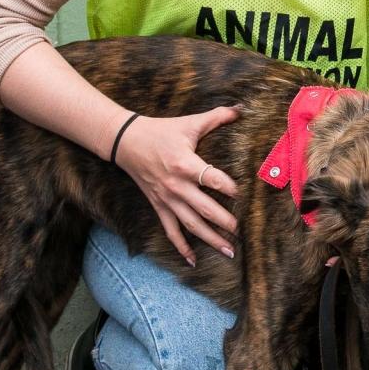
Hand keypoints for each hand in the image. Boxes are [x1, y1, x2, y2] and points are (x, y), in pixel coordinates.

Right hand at [114, 107, 240, 264]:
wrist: (126, 143)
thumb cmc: (162, 132)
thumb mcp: (189, 123)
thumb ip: (217, 116)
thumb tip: (242, 108)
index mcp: (185, 164)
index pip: (210, 178)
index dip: (226, 186)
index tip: (241, 194)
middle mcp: (176, 186)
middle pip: (203, 208)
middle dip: (223, 221)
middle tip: (241, 231)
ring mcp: (166, 199)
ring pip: (190, 224)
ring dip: (209, 239)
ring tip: (229, 251)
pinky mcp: (158, 206)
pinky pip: (170, 231)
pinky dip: (181, 247)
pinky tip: (193, 261)